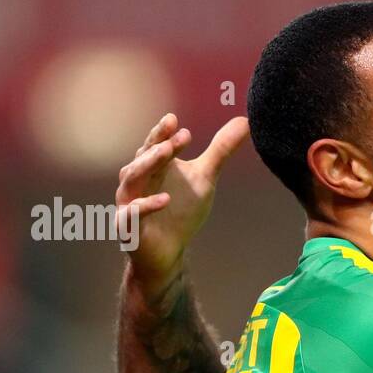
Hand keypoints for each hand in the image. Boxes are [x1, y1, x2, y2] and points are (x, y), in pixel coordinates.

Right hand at [115, 113, 249, 292]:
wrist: (168, 251)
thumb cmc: (182, 210)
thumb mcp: (205, 178)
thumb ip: (220, 150)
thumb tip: (244, 121)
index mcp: (152, 165)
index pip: (156, 143)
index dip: (165, 133)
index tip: (178, 122)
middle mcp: (137, 178)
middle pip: (144, 157)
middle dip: (159, 144)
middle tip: (178, 134)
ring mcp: (129, 201)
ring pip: (133, 178)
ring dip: (149, 164)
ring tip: (167, 153)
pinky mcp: (128, 225)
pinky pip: (133, 213)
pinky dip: (147, 205)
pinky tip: (165, 199)